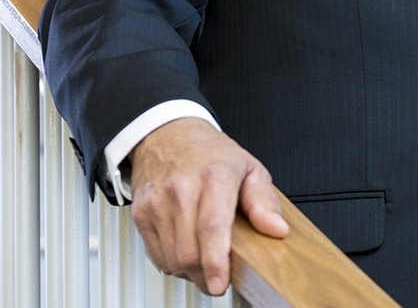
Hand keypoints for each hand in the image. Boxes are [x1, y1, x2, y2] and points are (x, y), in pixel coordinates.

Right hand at [129, 117, 288, 294]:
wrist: (169, 133)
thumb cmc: (210, 153)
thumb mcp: (248, 167)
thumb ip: (264, 201)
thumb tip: (276, 228)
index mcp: (214, 176)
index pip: (212, 226)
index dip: (216, 261)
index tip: (221, 283)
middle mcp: (182, 188)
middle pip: (190, 251)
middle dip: (206, 276)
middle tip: (219, 278)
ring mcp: (158, 201)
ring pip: (172, 258)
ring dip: (190, 272)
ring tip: (204, 260)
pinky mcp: (141, 212)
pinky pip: (156, 255)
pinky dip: (172, 263)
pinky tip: (185, 250)